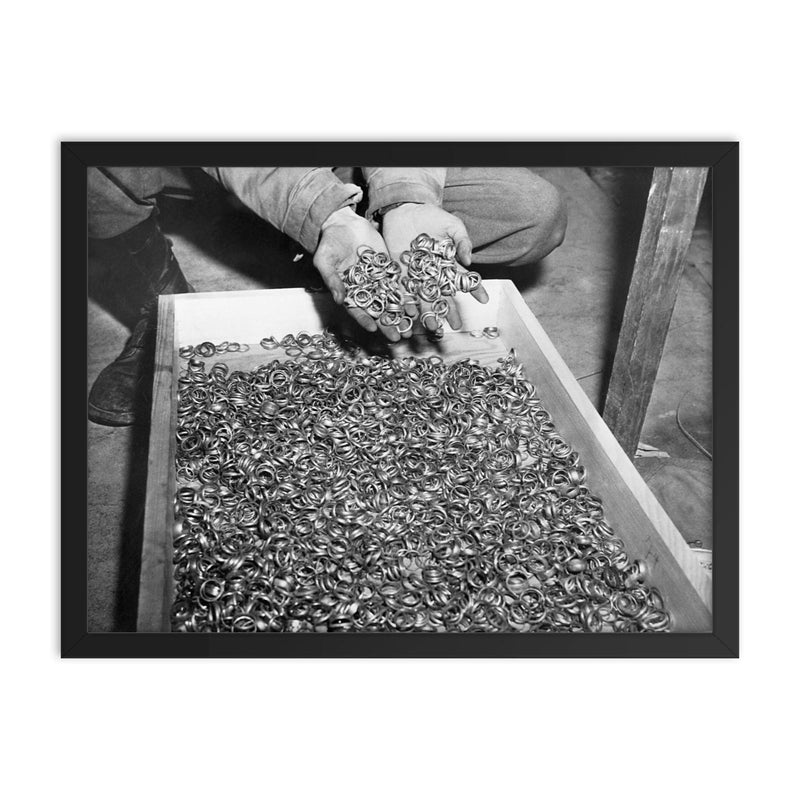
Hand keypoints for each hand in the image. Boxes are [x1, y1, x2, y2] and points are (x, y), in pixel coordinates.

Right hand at [314, 207, 408, 340]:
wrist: (343, 224)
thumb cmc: (329, 243)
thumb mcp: (325, 261)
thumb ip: (332, 280)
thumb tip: (338, 300)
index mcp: (347, 291)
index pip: (356, 310)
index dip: (365, 320)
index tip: (374, 329)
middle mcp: (363, 289)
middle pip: (377, 310)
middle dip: (388, 324)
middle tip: (398, 337)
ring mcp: (377, 280)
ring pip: (390, 301)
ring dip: (400, 314)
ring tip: (411, 326)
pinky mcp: (387, 269)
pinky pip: (398, 285)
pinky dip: (406, 296)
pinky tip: (415, 306)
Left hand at [381, 203, 487, 330]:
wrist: (406, 209)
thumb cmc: (432, 216)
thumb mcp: (452, 225)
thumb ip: (462, 241)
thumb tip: (469, 261)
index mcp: (448, 264)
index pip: (463, 280)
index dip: (474, 290)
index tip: (484, 300)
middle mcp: (434, 274)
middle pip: (443, 296)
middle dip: (450, 311)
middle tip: (456, 326)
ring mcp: (417, 275)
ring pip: (424, 298)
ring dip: (428, 313)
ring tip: (433, 327)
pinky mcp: (400, 273)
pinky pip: (404, 291)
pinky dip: (407, 302)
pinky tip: (410, 314)